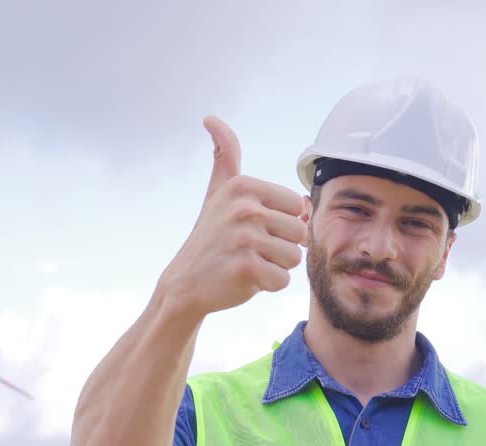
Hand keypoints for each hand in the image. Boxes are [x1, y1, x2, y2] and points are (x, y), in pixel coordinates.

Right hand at [155, 116, 308, 321]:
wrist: (185, 283)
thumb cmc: (210, 237)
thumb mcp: (217, 192)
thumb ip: (224, 156)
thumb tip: (211, 119)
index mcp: (245, 185)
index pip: (298, 207)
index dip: (280, 223)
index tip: (252, 228)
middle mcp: (245, 208)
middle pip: (300, 233)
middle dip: (280, 247)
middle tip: (249, 250)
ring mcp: (245, 239)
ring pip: (294, 258)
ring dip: (275, 266)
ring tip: (247, 263)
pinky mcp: (246, 269)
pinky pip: (282, 280)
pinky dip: (267, 286)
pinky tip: (244, 280)